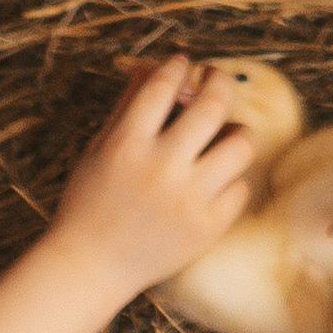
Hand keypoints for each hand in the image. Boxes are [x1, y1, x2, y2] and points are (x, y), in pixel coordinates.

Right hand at [47, 56, 257, 302]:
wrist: (92, 268)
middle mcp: (161, 168)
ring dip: (237, 130)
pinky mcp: (207, 228)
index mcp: (127, 144)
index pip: (164, 84)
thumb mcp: (98, 149)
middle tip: (216, 79)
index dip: (178, 67)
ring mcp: (188, 199)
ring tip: (226, 132)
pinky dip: (230, 178)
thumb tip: (157, 64)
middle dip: (220, 80)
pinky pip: (240, 187)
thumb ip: (128, 105)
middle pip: (214, 104)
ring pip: (241, 144)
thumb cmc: (91, 203)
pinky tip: (215, 178)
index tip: (183, 64)